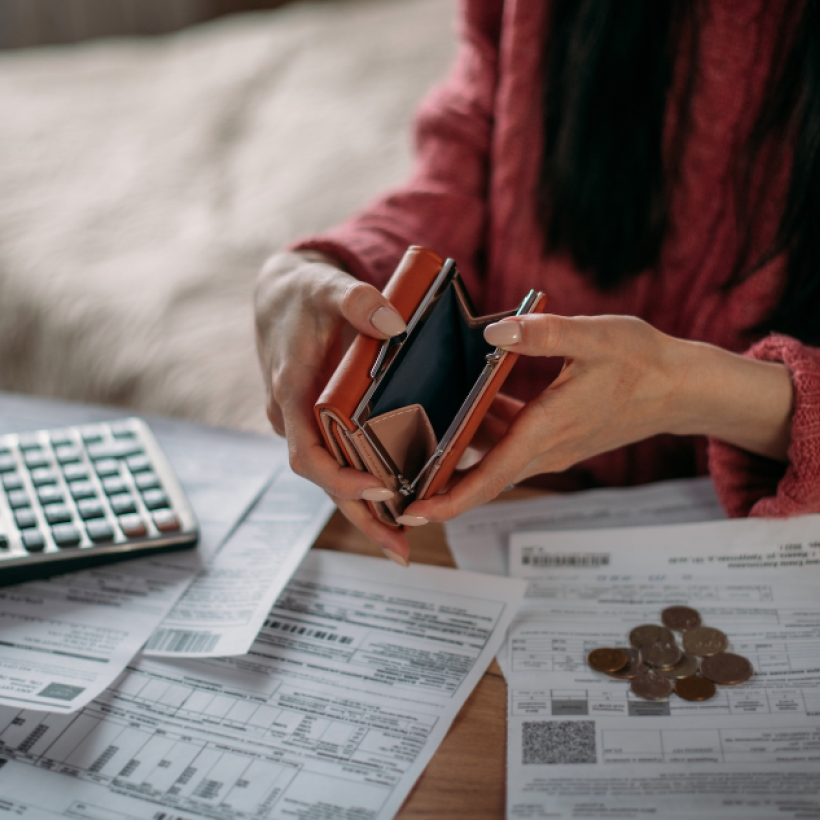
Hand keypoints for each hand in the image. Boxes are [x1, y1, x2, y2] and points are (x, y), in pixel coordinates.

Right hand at [254, 251, 410, 563]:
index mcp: (290, 392)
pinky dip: (368, 484)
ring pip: (335, 477)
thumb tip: (394, 324)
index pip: (307, 452)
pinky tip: (399, 501)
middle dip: (362, 516)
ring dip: (367, 510)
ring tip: (403, 544)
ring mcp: (308, 424)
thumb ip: (355, 299)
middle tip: (400, 549)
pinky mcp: (323, 422)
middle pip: (325, 480)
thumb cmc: (302, 294)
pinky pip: (344, 459)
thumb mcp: (325, 286)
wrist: (281, 296)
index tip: (380, 488)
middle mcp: (295, 418)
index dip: (339, 477)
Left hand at [401, 313, 792, 523]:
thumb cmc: (644, 362)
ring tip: (413, 448)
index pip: (490, 476)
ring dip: (458, 462)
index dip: (449, 499)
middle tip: (394, 492)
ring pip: (494, 462)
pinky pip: (511, 445)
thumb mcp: (596, 337)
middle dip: (440, 491)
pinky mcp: (558, 438)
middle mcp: (547, 448)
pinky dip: (484, 437)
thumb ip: (543, 335)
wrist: (682, 388)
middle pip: (483, 481)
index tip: (413, 512)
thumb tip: (492, 332)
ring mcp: (553, 447)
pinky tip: (465, 408)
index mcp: (548, 429)